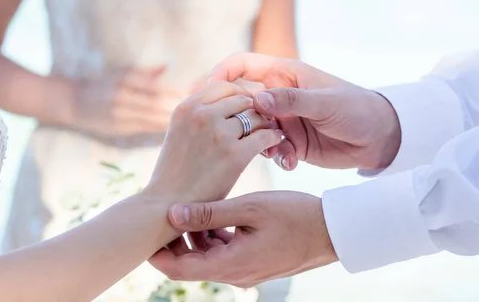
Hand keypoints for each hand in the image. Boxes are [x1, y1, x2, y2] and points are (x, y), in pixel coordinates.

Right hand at [72, 66, 182, 135]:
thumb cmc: (103, 84)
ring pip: (153, 117)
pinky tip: (175, 128)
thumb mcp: (121, 73)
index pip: (155, 86)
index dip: (175, 91)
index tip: (191, 93)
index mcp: (125, 79)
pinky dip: (161, 127)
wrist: (74, 102)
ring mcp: (121, 113)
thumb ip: (145, 73)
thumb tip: (166, 67)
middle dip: (177, 105)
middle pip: (157, 102)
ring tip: (190, 119)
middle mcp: (123, 95)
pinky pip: (146, 128)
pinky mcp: (120, 127)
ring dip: (172, 118)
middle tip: (197, 108)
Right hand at [145, 81, 281, 203]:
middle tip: (261, 121)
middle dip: (254, 109)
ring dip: (265, 123)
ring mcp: (218, 134)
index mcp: (187, 107)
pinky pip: (264, 136)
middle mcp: (202, 115)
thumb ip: (199, 114)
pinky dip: (273, 138)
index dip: (239, 95)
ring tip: (268, 132)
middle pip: (242, 99)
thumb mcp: (179, 132)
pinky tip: (273, 143)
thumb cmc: (174, 173)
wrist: (166, 206)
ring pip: (256, 116)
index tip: (245, 108)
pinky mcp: (234, 155)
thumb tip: (225, 103)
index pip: (223, 86)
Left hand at [149, 191, 337, 287]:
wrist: (331, 231)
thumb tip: (172, 213)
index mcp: (230, 264)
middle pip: (191, 263)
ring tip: (193, 206)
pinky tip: (217, 213)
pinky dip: (214, 235)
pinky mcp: (253, 261)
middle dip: (175, 240)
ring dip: (196, 235)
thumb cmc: (293, 216)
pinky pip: (224, 252)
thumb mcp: (249, 209)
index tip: (147, 230)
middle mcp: (234, 274)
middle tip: (167, 211)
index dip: (157, 253)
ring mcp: (245, 270)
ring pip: (207, 255)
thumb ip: (210, 213)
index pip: (179, 269)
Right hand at [209, 53, 401, 169]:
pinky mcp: (290, 142)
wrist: (379, 138)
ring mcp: (283, 119)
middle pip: (242, 101)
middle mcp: (279, 95)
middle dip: (237, 117)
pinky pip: (270, 148)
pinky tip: (291, 163)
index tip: (210, 91)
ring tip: (276, 151)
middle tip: (236, 134)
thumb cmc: (356, 108)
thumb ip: (292, 101)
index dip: (222, 73)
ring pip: (253, 129)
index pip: (242, 65)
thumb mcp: (325, 102)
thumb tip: (257, 101)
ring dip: (257, 141)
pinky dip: (276, 156)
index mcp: (284, 74)